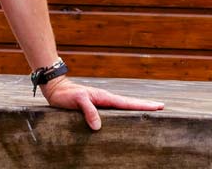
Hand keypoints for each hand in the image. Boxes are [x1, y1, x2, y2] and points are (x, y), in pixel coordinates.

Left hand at [41, 76, 164, 130]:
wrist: (55, 89)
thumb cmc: (66, 94)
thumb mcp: (77, 100)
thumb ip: (88, 110)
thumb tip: (98, 127)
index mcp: (104, 97)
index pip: (127, 103)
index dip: (143, 105)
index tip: (159, 106)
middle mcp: (105, 100)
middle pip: (129, 103)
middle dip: (144, 105)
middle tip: (161, 107)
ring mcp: (101, 103)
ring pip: (121, 107)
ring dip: (134, 109)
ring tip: (148, 112)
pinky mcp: (95, 107)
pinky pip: (113, 111)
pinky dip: (122, 113)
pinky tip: (125, 118)